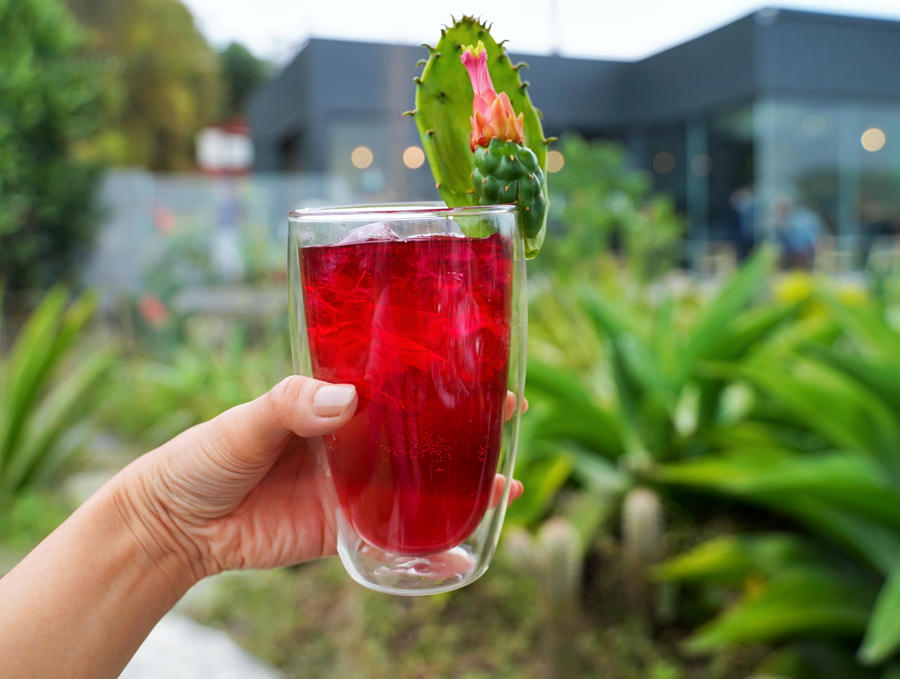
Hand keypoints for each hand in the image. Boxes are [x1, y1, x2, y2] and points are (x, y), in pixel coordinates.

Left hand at [111, 376, 524, 587]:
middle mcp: (350, 443)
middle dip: (465, 426)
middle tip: (509, 417)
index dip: (436, 374)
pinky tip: (459, 557)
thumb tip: (346, 400)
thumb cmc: (205, 456)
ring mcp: (349, 488)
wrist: (176, 524)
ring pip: (416, 486)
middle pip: (418, 433)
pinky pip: (391, 539)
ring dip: (460, 487)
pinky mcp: (340, 531)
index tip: (482, 363)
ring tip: (505, 486)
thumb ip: (293, 405)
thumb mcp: (246, 419)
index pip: (393, 383)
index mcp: (331, 404)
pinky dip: (426, 551)